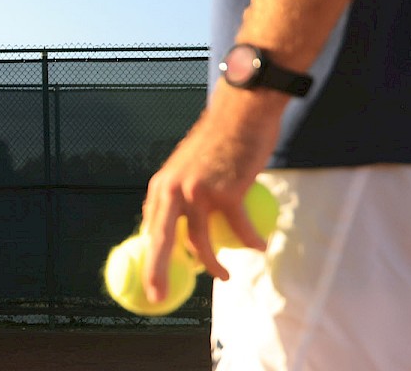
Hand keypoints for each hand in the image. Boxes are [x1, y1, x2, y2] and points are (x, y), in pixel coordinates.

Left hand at [140, 84, 280, 302]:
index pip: (151, 228)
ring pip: (200, 242)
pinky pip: (240, 227)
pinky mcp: (226, 191)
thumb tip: (184, 222)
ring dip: (214, 265)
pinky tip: (260, 247)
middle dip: (157, 273)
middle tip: (158, 297)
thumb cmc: (221, 140)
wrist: (242, 113)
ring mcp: (198, 191)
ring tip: (225, 276)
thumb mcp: (190, 166)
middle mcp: (172, 190)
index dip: (151, 256)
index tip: (154, 278)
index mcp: (161, 187)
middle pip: (160, 241)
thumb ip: (184, 193)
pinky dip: (251, 241)